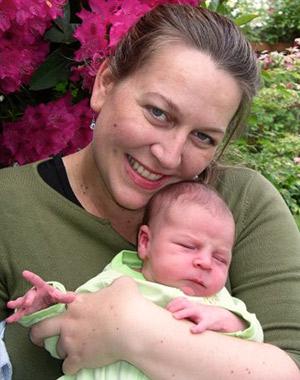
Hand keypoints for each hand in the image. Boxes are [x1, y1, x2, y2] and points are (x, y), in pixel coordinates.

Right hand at [6, 270, 75, 322]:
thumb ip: (65, 297)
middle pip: (29, 294)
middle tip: (27, 303)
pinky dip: (15, 316)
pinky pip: (20, 313)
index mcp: (42, 288)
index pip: (37, 281)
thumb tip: (74, 297)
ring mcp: (29, 302)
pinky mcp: (27, 311)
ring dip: (17, 304)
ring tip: (10, 305)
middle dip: (27, 298)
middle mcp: (34, 294)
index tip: (24, 272)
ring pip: (22, 302)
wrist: (49, 303)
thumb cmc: (53, 297)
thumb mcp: (59, 296)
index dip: (31, 277)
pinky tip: (10, 320)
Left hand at [30, 277, 146, 374]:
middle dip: (38, 333)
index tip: (56, 311)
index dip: (55, 307)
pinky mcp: (79, 359)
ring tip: (73, 347)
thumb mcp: (122, 284)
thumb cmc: (127, 304)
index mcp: (77, 303)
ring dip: (64, 349)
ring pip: (57, 349)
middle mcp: (69, 322)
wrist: (132, 329)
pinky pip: (68, 367)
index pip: (56, 303)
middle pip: (41, 328)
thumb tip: (116, 286)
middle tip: (40, 335)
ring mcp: (72, 342)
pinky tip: (79, 362)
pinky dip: (73, 365)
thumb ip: (114, 284)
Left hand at [167, 297, 245, 333]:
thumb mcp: (193, 311)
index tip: (164, 310)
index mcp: (191, 305)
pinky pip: (203, 324)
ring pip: (192, 311)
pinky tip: (193, 330)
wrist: (222, 316)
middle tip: (165, 314)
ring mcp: (202, 313)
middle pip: (183, 303)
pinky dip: (198, 327)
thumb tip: (167, 316)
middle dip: (174, 307)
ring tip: (175, 317)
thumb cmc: (203, 315)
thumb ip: (182, 311)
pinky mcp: (209, 322)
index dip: (171, 304)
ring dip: (183, 313)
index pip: (179, 300)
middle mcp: (195, 307)